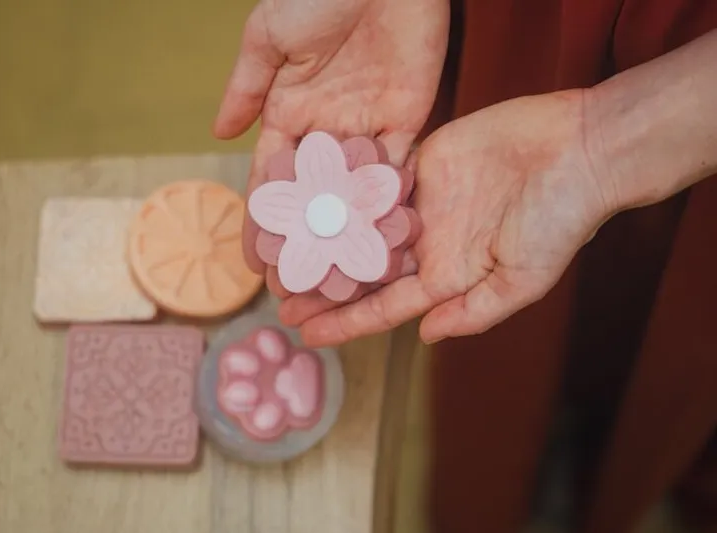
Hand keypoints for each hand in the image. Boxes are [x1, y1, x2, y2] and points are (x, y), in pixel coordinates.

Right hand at [213, 0, 449, 273]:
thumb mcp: (267, 36)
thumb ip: (247, 87)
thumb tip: (218, 132)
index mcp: (290, 111)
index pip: (272, 179)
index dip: (263, 221)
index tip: (254, 263)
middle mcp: (328, 128)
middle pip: (313, 198)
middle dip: (303, 242)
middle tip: (297, 290)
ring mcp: (368, 127)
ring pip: (352, 193)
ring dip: (345, 236)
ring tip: (337, 283)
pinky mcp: (407, 119)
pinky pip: (396, 170)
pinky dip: (387, 204)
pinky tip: (379, 244)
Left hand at [280, 90, 614, 345]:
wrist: (579, 149)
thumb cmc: (561, 219)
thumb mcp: (523, 279)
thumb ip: (475, 311)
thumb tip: (427, 337)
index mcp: (447, 275)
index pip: (384, 306)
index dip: (344, 321)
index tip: (305, 334)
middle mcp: (427, 241)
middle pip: (362, 269)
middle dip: (322, 283)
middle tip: (275, 292)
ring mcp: (421, 201)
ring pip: (359, 223)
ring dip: (323, 235)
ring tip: (280, 247)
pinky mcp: (420, 161)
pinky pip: (372, 178)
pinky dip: (341, 187)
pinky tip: (307, 193)